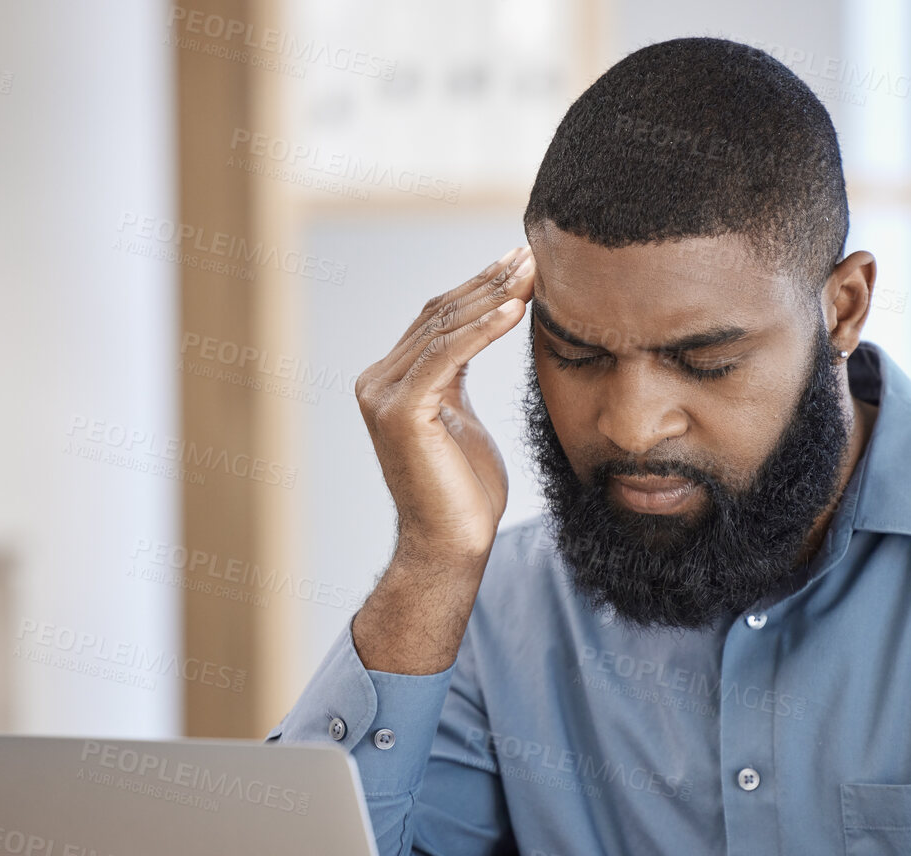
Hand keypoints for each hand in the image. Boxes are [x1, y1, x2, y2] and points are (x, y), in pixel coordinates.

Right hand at [355, 247, 533, 566]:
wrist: (451, 544)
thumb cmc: (464, 491)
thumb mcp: (461, 417)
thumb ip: (458, 373)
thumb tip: (483, 325)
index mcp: (391, 380)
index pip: (439, 319)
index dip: (480, 287)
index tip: (520, 263)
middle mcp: (378, 381)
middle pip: (440, 316)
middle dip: (489, 283)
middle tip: (530, 255)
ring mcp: (383, 394)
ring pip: (444, 330)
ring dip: (493, 297)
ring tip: (532, 274)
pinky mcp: (400, 411)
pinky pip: (448, 356)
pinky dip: (484, 330)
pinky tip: (516, 310)